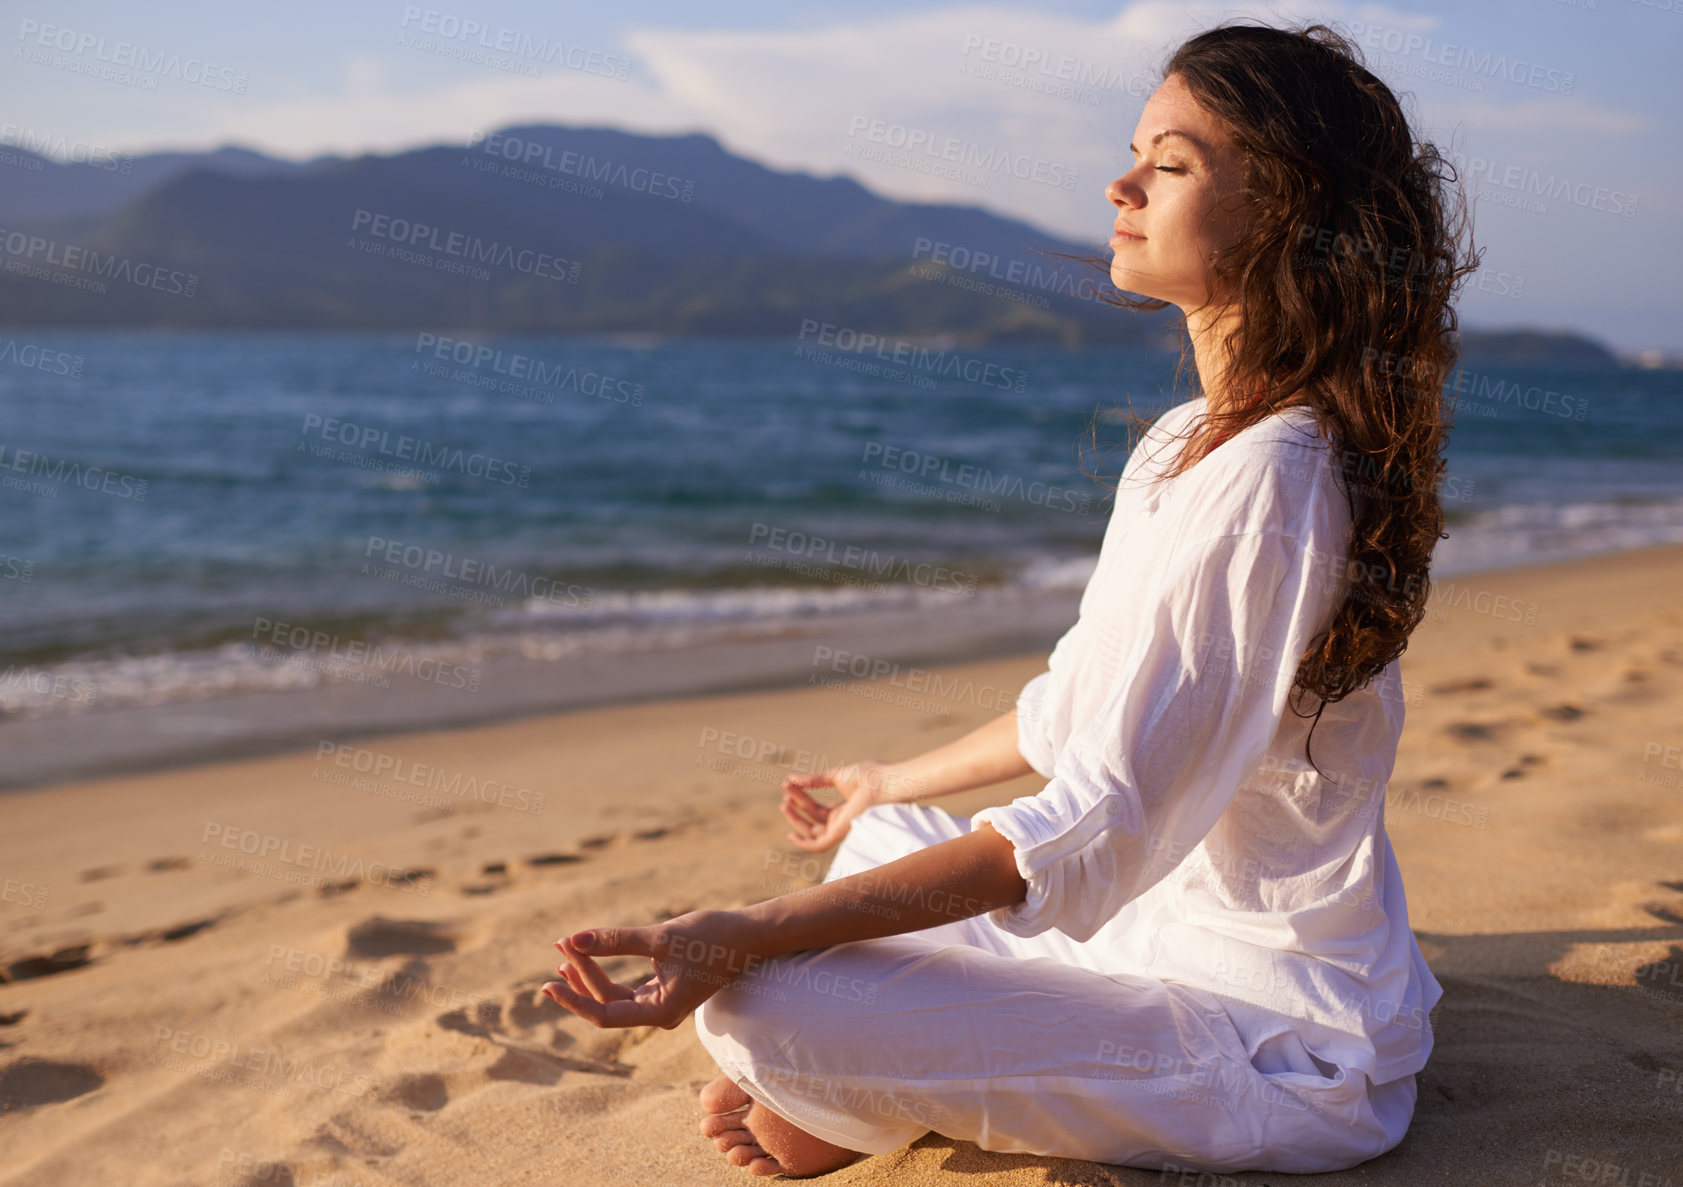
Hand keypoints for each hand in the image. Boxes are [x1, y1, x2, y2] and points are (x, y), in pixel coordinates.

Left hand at [541, 910, 763, 1029]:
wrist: (750, 934)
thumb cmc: (711, 936)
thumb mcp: (659, 938)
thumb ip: (615, 941)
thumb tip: (573, 940)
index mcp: (660, 1012)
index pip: (604, 1015)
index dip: (574, 1000)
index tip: (549, 984)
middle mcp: (659, 1014)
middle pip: (607, 1003)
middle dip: (581, 976)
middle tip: (560, 946)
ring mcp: (662, 1002)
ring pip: (615, 995)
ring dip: (591, 973)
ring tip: (566, 950)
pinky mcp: (666, 987)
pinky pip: (628, 987)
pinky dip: (608, 970)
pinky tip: (591, 954)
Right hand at [780, 760, 904, 852]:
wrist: (881, 782)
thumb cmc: (867, 777)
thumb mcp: (835, 776)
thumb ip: (814, 779)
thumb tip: (792, 778)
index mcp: (845, 809)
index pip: (817, 809)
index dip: (801, 798)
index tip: (788, 784)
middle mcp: (843, 821)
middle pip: (813, 819)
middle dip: (797, 807)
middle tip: (784, 795)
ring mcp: (842, 828)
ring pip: (812, 831)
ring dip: (796, 819)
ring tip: (783, 804)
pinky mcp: (840, 833)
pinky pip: (819, 845)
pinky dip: (804, 844)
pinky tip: (790, 834)